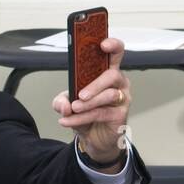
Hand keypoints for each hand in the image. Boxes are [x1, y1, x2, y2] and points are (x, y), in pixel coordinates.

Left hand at [52, 36, 130, 165]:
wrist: (93, 139)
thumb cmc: (86, 115)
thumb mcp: (68, 105)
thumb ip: (61, 101)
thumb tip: (64, 104)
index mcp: (107, 72)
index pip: (115, 54)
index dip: (112, 46)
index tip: (103, 44)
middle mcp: (118, 83)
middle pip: (112, 75)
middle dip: (95, 84)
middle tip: (80, 94)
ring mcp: (122, 98)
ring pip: (107, 95)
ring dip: (88, 103)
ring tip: (74, 108)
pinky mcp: (121, 115)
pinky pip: (101, 113)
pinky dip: (82, 118)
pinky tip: (68, 121)